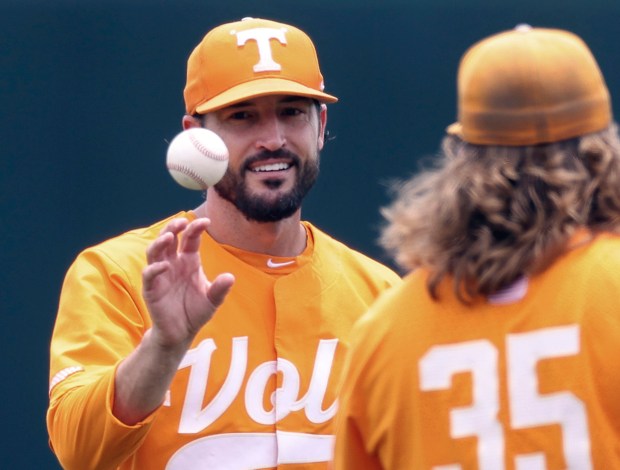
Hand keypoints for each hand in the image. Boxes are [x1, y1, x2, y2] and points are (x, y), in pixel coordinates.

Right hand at [142, 217, 233, 349]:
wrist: (181, 333)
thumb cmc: (195, 312)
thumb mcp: (212, 301)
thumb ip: (220, 289)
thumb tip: (230, 277)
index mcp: (189, 261)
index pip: (190, 239)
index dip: (196, 228)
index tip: (206, 221)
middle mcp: (173, 263)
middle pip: (169, 238)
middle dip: (173, 227)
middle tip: (182, 221)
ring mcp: (161, 275)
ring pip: (155, 251)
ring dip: (159, 242)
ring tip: (169, 236)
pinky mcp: (151, 289)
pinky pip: (149, 274)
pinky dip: (155, 268)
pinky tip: (165, 266)